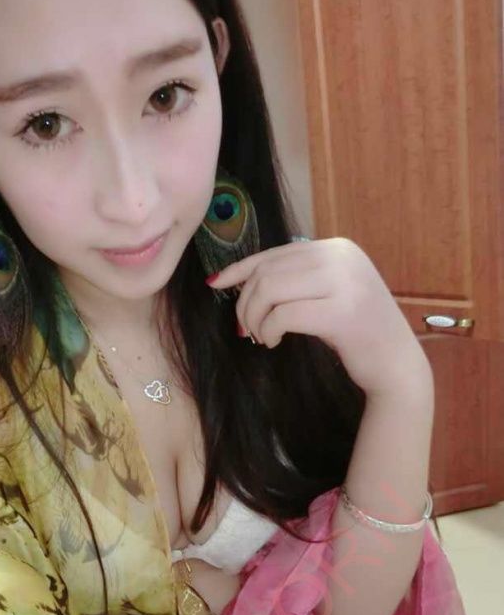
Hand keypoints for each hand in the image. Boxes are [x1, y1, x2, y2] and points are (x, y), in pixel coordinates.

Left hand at [206, 237, 432, 399]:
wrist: (397, 366)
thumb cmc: (357, 333)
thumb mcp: (330, 293)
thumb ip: (298, 278)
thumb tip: (243, 277)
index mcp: (338, 248)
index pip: (275, 253)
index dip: (240, 269)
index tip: (216, 284)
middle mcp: (343, 258)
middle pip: (268, 271)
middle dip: (246, 302)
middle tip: (244, 329)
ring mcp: (345, 282)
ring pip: (270, 289)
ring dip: (254, 317)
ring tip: (259, 336)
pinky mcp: (342, 312)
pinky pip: (283, 315)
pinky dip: (268, 330)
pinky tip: (272, 342)